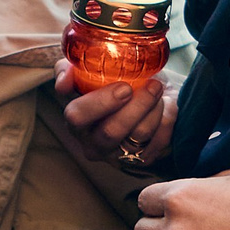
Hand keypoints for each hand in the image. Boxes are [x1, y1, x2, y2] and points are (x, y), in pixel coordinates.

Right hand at [54, 60, 172, 164]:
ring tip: (158, 91)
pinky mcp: (140, 159)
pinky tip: (164, 107)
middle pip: (111, 131)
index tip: (125, 87)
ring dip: (154, 108)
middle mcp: (92, 143)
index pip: (77, 117)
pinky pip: (158, 141)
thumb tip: (63, 82)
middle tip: (152, 85)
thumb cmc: (116, 81)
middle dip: (136, 105)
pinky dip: (166, 119)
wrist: (149, 94)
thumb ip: (69, 70)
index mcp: (76, 120)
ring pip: (139, 134)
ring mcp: (117, 155)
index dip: (100, 103)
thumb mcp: (89, 69)